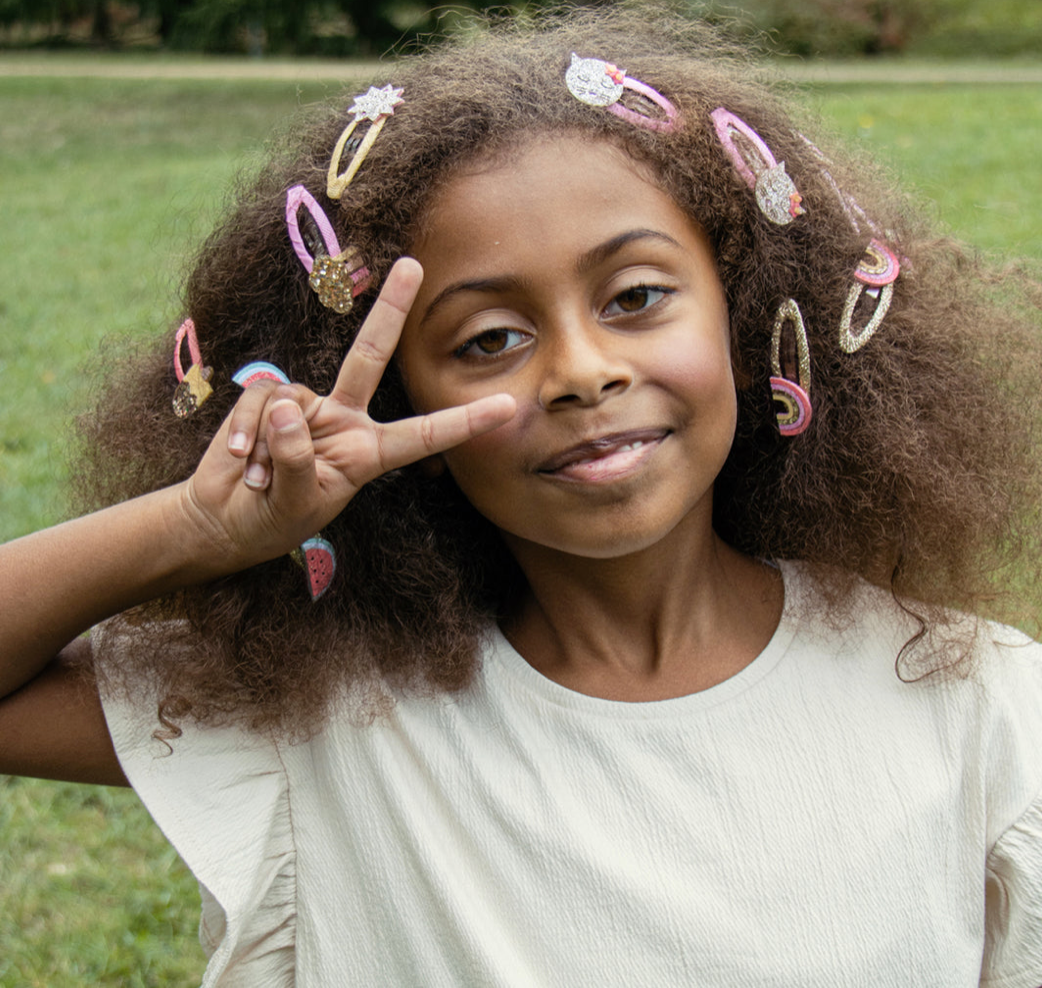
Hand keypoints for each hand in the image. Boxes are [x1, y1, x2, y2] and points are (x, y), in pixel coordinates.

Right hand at [181, 258, 515, 565]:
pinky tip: (240, 464)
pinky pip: (259, 400)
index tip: (506, 406)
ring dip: (269, 449)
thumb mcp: (294, 503)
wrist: (223, 522)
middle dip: (389, 309)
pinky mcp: (267, 399)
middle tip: (411, 266)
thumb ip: (296, 458)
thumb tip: (286, 405)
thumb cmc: (270, 521)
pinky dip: (246, 434)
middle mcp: (344, 420)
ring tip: (259, 483)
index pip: (423, 434)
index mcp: (368, 453)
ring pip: (291, 402)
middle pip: (371, 356)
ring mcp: (305, 406)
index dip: (463, 421)